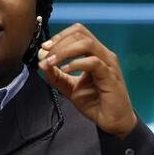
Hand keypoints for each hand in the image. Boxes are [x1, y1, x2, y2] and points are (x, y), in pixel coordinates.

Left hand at [37, 23, 137, 138]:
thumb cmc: (95, 102)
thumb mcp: (69, 88)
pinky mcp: (110, 76)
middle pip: (81, 34)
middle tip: (45, 54)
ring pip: (87, 44)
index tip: (45, 47)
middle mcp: (103, 55)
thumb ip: (56, 76)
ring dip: (64, 51)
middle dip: (59, 42)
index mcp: (95, 54)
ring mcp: (108, 64)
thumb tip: (42, 63)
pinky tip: (65, 70)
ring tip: (51, 62)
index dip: (60, 36)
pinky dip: (76, 64)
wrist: (111, 121)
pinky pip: (93, 62)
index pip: (78, 33)